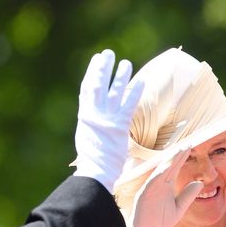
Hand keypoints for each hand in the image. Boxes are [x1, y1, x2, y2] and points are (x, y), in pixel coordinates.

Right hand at [73, 49, 143, 190]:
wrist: (95, 172)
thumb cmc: (92, 163)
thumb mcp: (87, 140)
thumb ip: (93, 128)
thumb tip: (97, 125)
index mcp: (84, 117)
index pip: (87, 90)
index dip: (91, 73)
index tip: (95, 61)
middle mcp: (93, 114)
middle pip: (97, 84)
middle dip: (102, 68)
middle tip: (108, 54)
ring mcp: (106, 118)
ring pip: (114, 91)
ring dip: (120, 76)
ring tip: (125, 63)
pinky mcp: (119, 125)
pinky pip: (129, 105)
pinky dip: (135, 92)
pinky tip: (141, 81)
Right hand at [114, 149, 202, 226]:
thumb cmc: (159, 223)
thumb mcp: (178, 209)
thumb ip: (188, 196)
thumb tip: (200, 183)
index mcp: (165, 187)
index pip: (174, 169)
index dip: (181, 158)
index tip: (190, 147)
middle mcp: (157, 185)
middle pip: (168, 167)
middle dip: (177, 155)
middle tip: (186, 143)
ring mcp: (150, 189)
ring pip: (161, 172)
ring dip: (169, 161)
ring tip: (179, 151)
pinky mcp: (144, 196)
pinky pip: (152, 183)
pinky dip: (159, 175)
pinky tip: (168, 168)